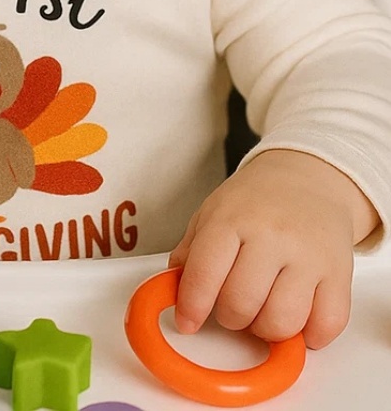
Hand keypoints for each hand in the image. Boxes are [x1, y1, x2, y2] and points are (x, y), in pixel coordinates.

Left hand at [168, 149, 378, 348]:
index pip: (204, 273)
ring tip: (262, 310)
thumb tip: (172, 286)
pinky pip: (326, 325)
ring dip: (265, 329)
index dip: (192, 307)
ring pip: (282, 321)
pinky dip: (309, 336)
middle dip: (229, 317)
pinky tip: (297, 317)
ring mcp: (308, 255)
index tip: (188, 321)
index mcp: (232, 218)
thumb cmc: (256, 199)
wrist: (308, 177)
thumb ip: (191, 249)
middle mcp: (272, 235)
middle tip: (231, 306)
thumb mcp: (214, 211)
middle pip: (241, 304)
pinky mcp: (339, 273)